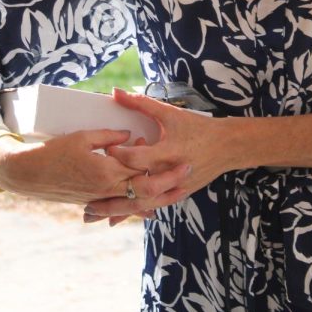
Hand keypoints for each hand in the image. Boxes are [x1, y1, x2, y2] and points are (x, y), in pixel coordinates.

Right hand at [0, 128, 190, 205]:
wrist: (28, 174)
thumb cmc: (54, 152)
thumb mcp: (82, 137)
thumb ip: (109, 136)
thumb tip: (128, 134)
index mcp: (106, 170)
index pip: (141, 168)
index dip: (159, 162)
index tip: (176, 154)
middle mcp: (105, 189)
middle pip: (145, 190)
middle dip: (169, 184)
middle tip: (187, 175)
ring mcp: (100, 199)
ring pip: (135, 204)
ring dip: (158, 200)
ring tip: (177, 193)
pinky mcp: (94, 202)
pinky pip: (120, 209)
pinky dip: (136, 209)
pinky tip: (149, 210)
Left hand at [83, 89, 231, 220]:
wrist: (227, 147)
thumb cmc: (198, 127)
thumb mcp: (170, 113)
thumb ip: (141, 104)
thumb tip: (116, 92)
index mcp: (169, 151)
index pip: (138, 158)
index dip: (119, 154)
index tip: (103, 150)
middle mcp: (170, 173)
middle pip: (135, 189)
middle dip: (110, 195)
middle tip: (84, 197)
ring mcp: (175, 188)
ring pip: (141, 204)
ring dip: (116, 210)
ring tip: (91, 214)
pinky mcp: (178, 195)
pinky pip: (151, 206)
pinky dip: (132, 212)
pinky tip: (113, 219)